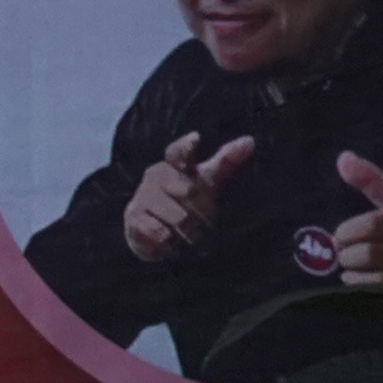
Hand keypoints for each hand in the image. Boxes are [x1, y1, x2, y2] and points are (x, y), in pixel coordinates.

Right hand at [122, 130, 254, 258]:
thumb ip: (226, 162)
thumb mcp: (207, 181)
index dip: (187, 146)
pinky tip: (171, 243)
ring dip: (190, 231)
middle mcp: (155, 176)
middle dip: (203, 212)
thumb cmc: (184, 200)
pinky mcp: (133, 219)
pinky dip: (170, 242)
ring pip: (178, 217)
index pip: (179, 152)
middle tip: (205, 222)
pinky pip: (159, 232)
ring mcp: (142, 197)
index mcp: (174, 164)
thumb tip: (249, 141)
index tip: (196, 139)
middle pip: (189, 192)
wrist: (146, 229)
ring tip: (190, 235)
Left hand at [334, 151, 382, 290]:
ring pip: (365, 255)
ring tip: (351, 259)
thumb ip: (371, 182)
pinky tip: (357, 276)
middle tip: (342, 240)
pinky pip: (368, 282)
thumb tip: (342, 157)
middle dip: (345, 234)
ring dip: (348, 259)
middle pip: (369, 227)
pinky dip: (353, 279)